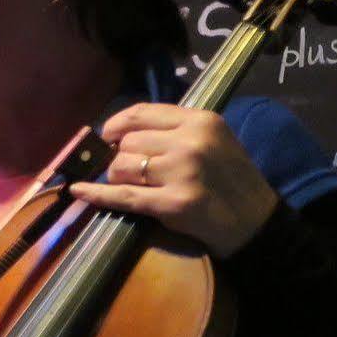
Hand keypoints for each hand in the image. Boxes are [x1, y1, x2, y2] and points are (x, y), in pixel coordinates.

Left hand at [68, 103, 279, 257]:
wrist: (256, 222)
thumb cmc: (230, 181)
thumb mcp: (213, 141)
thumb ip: (172, 132)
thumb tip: (118, 134)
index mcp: (201, 121)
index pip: (142, 113)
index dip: (117, 125)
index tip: (108, 136)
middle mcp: (191, 142)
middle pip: (127, 144)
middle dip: (121, 160)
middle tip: (133, 174)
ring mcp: (183, 173)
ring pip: (121, 168)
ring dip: (118, 180)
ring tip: (138, 188)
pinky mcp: (174, 204)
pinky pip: (123, 197)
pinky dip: (96, 195)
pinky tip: (79, 191)